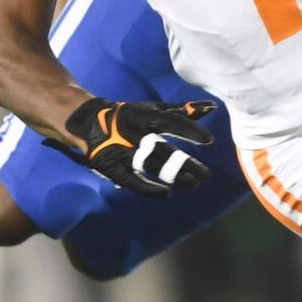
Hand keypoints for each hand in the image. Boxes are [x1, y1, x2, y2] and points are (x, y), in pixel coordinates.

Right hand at [46, 97, 215, 196]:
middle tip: (206, 176)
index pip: (170, 122)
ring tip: (194, 184)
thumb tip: (211, 108)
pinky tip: (166, 193)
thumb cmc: (130, 116)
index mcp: (144, 117)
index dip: (189, 131)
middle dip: (185, 164)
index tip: (209, 141)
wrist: (90, 122)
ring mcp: (123, 152)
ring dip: (174, 177)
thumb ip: (183, 110)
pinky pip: (132, 181)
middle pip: (163, 151)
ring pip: (151, 167)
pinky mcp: (113, 168)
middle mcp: (135, 135)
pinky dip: (149, 189)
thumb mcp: (154, 110)